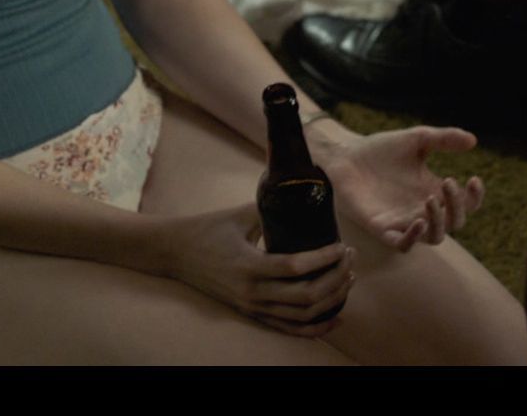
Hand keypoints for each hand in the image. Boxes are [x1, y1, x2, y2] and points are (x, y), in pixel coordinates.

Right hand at [158, 204, 354, 337]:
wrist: (176, 252)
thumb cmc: (209, 228)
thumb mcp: (241, 213)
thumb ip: (274, 209)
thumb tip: (305, 198)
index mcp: (249, 266)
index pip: (296, 268)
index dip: (325, 258)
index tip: (342, 246)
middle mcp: (252, 293)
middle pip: (306, 296)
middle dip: (336, 278)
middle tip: (350, 259)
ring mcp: (252, 307)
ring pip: (302, 316)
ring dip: (332, 300)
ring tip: (348, 279)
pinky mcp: (251, 314)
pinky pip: (288, 328)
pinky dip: (315, 327)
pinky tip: (335, 317)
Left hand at [317, 125, 486, 250]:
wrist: (346, 155)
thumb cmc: (381, 149)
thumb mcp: (416, 139)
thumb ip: (443, 139)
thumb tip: (473, 141)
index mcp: (434, 191)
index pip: (465, 204)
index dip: (474, 197)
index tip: (474, 179)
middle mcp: (422, 210)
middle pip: (455, 223)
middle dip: (457, 206)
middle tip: (447, 182)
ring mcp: (403, 221)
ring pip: (434, 237)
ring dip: (439, 222)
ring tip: (431, 200)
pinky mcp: (382, 228)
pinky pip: (403, 245)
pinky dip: (413, 238)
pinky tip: (418, 220)